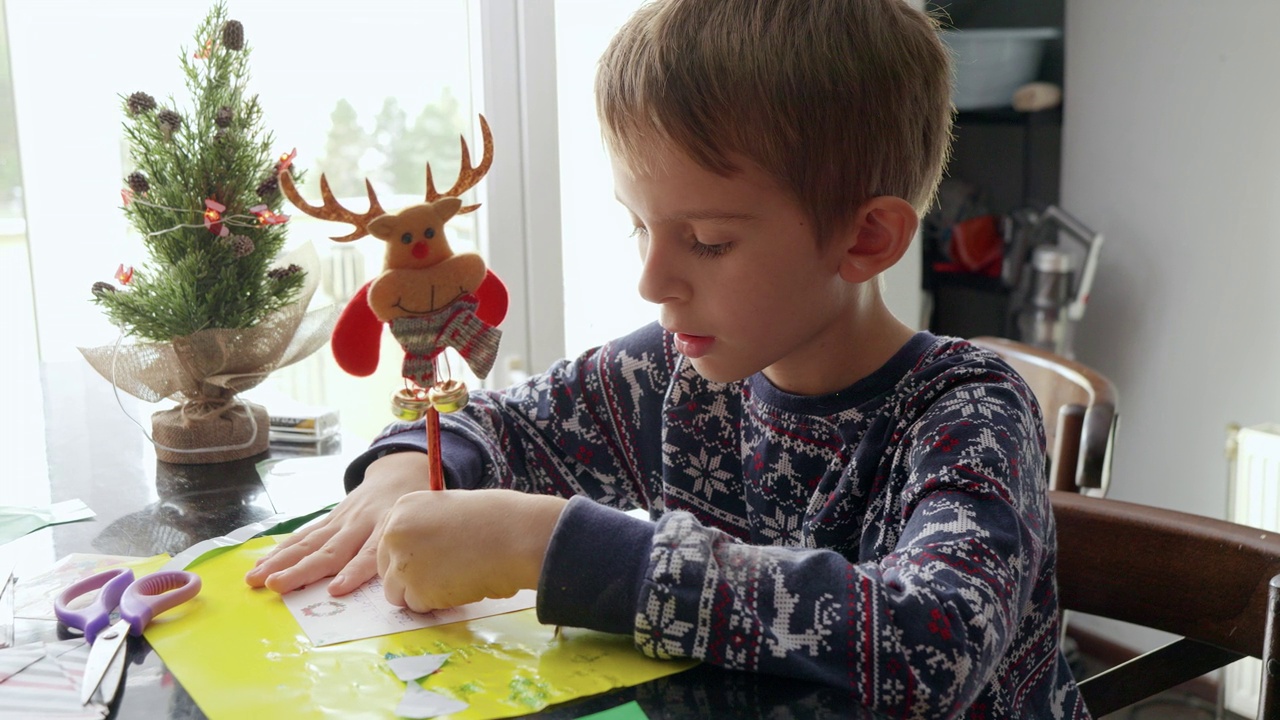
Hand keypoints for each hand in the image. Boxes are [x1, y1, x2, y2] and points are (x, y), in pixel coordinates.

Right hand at [244, 451, 431, 594]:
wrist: (402, 470)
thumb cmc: (416, 506)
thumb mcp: (424, 521)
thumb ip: (416, 546)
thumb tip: (415, 584)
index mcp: (388, 525)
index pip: (370, 553)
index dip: (355, 571)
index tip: (336, 588)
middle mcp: (361, 523)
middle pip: (331, 550)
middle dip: (303, 570)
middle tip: (277, 586)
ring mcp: (342, 520)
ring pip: (310, 542)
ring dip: (282, 562)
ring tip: (257, 578)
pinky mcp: (331, 518)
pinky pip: (306, 535)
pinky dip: (284, 550)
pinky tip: (262, 563)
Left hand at [377, 489, 566, 612]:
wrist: (514, 536)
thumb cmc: (495, 520)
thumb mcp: (449, 510)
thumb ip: (425, 528)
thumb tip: (417, 557)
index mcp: (402, 508)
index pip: (386, 543)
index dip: (407, 556)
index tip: (426, 560)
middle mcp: (394, 534)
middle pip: (386, 569)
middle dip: (409, 578)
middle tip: (441, 575)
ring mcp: (403, 563)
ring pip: (396, 593)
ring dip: (420, 593)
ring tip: (453, 580)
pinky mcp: (417, 590)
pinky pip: (418, 606)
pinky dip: (437, 603)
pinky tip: (460, 585)